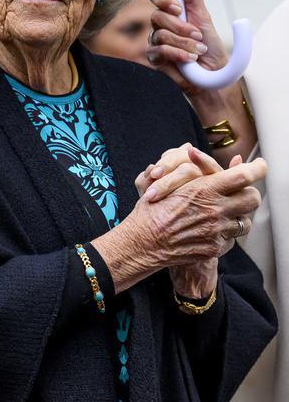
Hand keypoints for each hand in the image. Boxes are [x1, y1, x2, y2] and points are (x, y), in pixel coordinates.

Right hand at [133, 145, 250, 297]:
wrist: (142, 242)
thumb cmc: (152, 209)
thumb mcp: (170, 182)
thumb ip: (198, 170)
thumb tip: (206, 154)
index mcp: (204, 189)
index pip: (244, 175)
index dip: (257, 168)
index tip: (260, 166)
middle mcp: (215, 210)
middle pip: (252, 198)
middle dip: (248, 193)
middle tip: (240, 191)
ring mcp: (216, 231)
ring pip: (245, 221)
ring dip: (236, 215)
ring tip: (221, 213)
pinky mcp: (214, 247)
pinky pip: (230, 238)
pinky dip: (223, 233)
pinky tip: (208, 229)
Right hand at [145, 0, 226, 98]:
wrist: (214, 75)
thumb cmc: (210, 48)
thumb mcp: (205, 17)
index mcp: (172, 11)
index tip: (178, 7)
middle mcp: (160, 24)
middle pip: (157, 15)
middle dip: (181, 26)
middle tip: (197, 34)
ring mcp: (155, 41)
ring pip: (160, 34)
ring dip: (184, 42)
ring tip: (198, 51)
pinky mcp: (154, 58)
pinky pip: (160, 50)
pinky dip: (178, 53)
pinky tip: (188, 59)